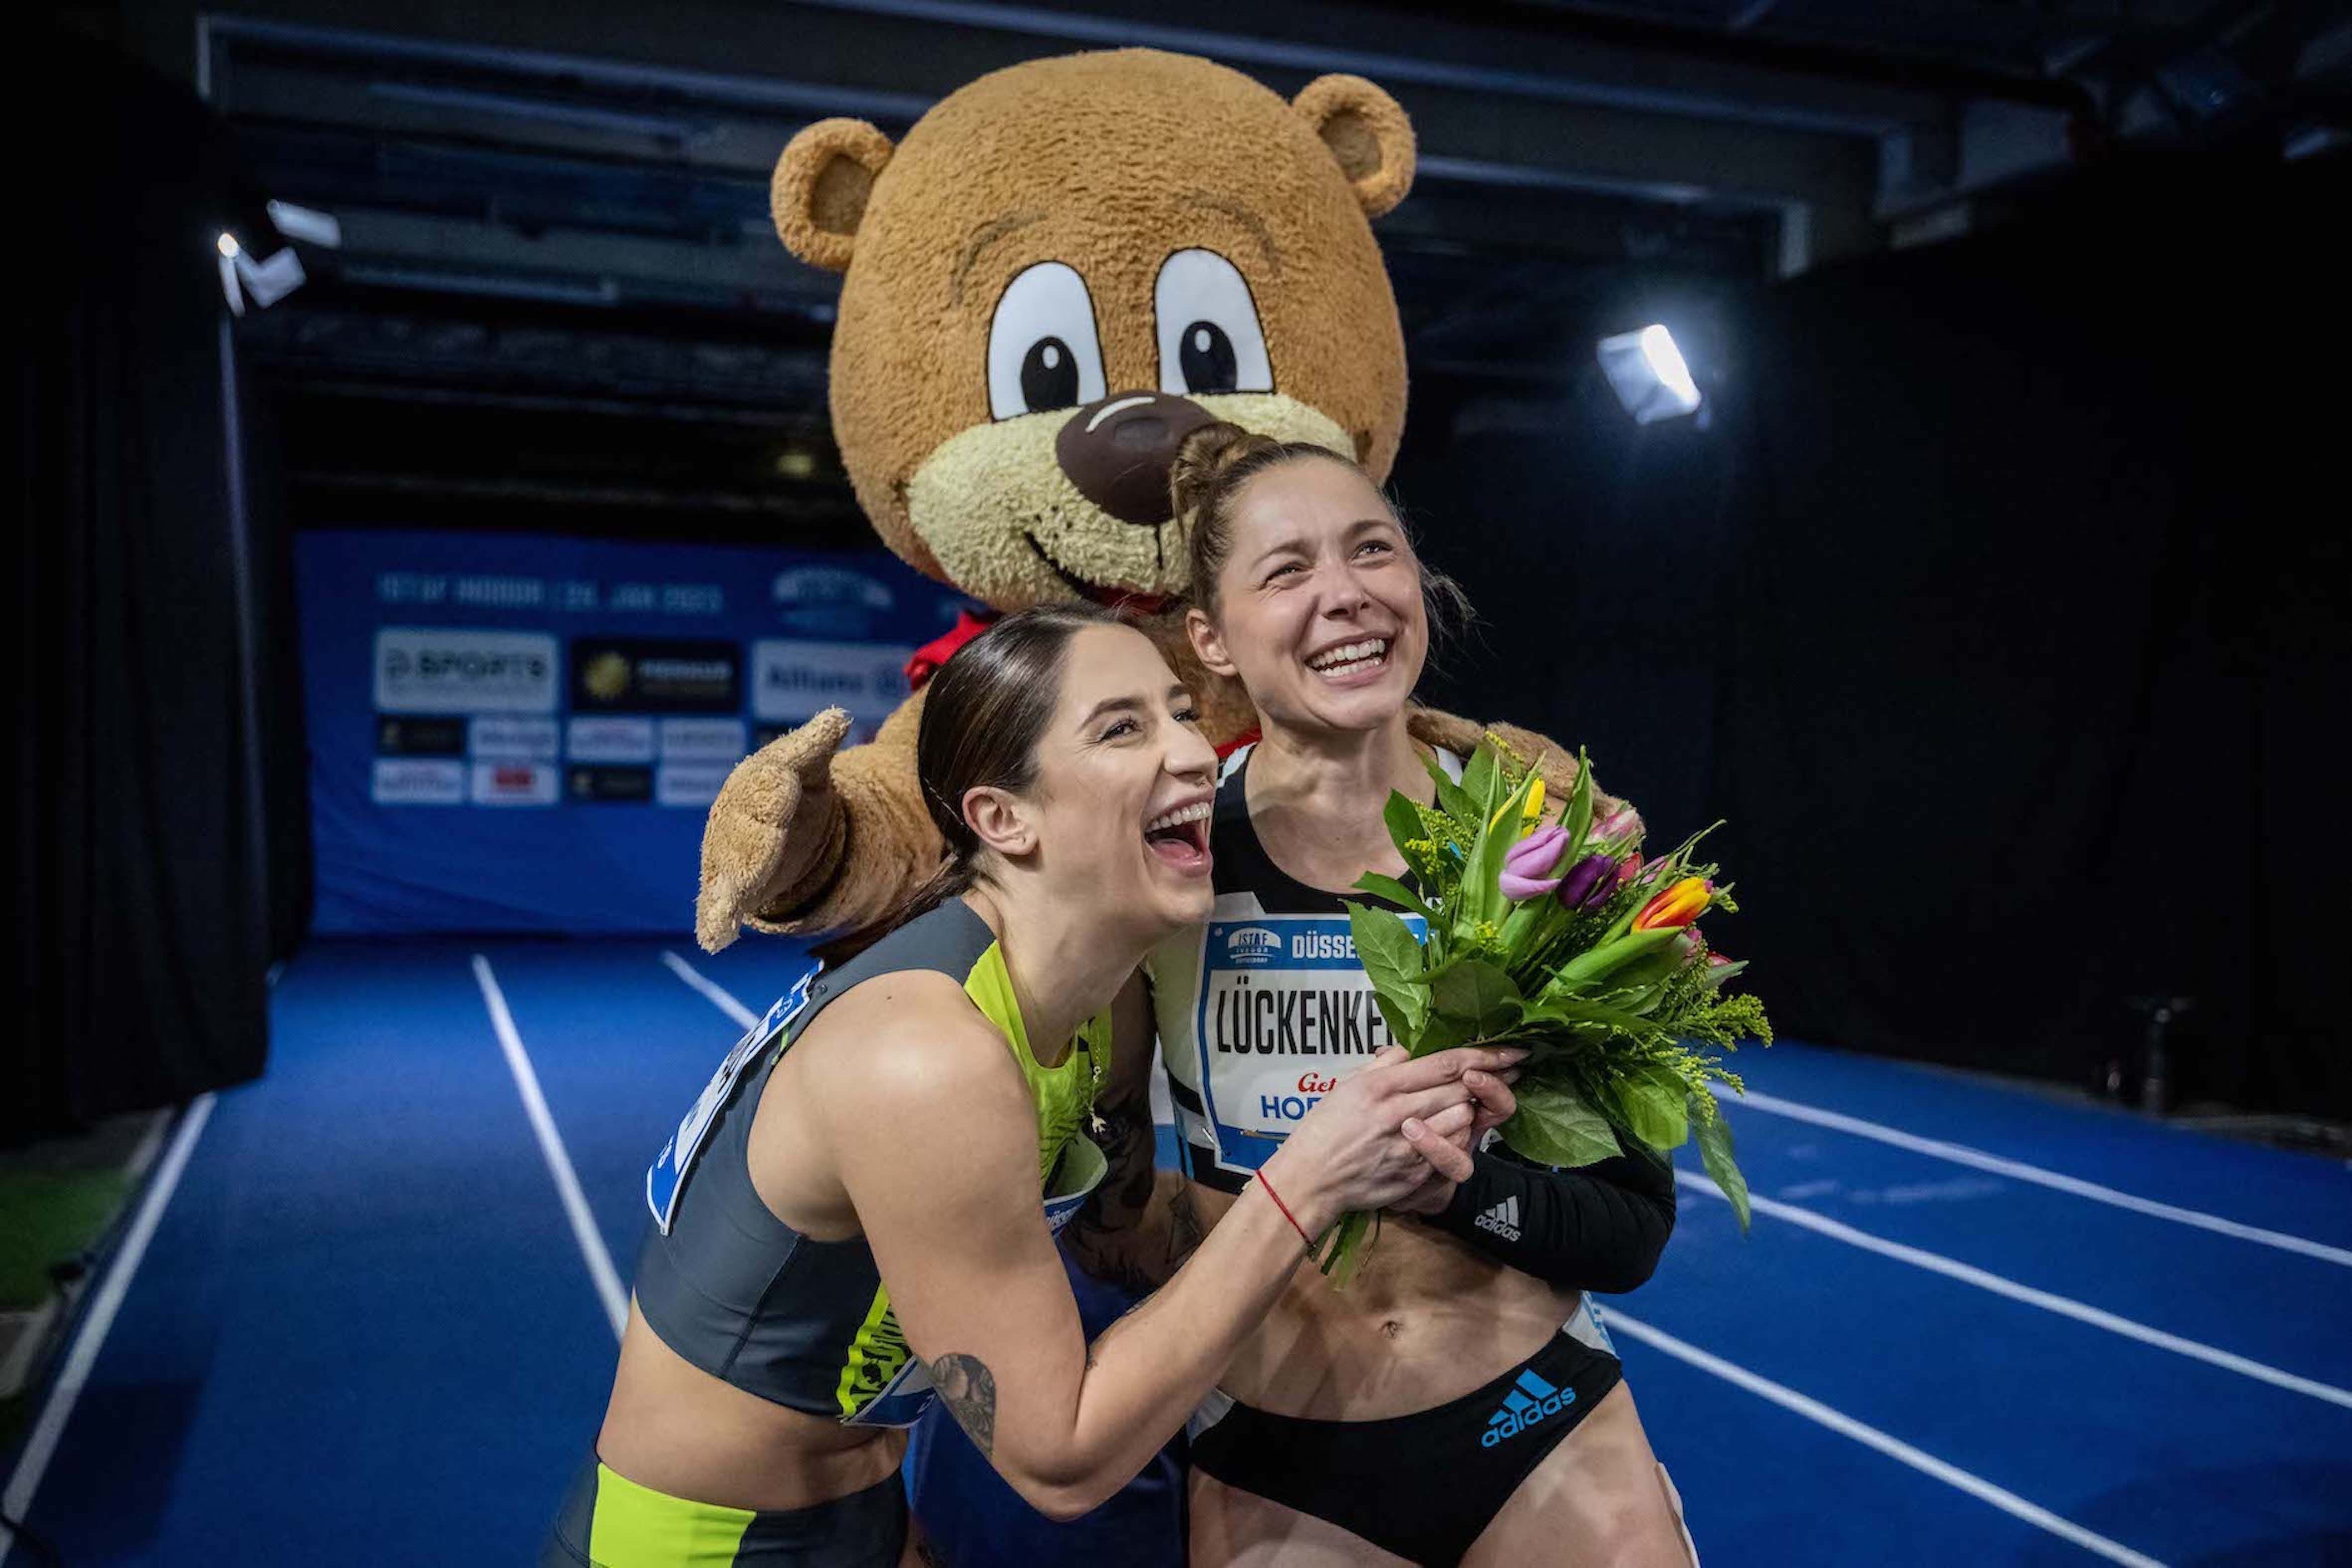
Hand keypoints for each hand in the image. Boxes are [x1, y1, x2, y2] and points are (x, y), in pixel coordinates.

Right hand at [695, 709, 850, 951]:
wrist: (773, 825)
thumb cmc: (792, 791)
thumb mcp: (809, 765)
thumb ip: (817, 743)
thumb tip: (839, 716)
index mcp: (756, 783)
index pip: (767, 787)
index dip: (775, 792)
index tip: (782, 789)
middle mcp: (734, 819)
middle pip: (744, 835)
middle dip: (752, 847)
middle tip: (755, 862)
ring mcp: (726, 855)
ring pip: (726, 872)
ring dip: (725, 891)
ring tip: (726, 909)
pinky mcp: (725, 887)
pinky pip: (716, 905)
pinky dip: (715, 921)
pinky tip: (717, 939)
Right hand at [1270, 1045, 1526, 1229]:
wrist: (1309, 1181)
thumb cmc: (1324, 1129)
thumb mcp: (1348, 1085)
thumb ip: (1384, 1065)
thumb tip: (1411, 1050)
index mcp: (1381, 1086)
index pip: (1445, 1064)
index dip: (1483, 1054)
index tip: (1510, 1049)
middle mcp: (1398, 1113)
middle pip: (1462, 1090)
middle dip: (1488, 1079)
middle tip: (1507, 1070)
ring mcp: (1409, 1147)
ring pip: (1463, 1119)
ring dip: (1468, 1110)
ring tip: (1462, 1104)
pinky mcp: (1415, 1173)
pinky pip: (1452, 1151)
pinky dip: (1454, 1139)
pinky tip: (1446, 1133)